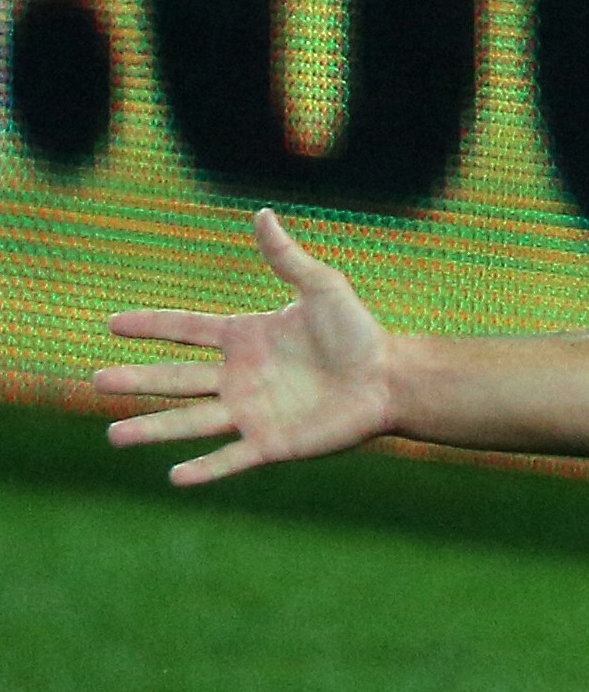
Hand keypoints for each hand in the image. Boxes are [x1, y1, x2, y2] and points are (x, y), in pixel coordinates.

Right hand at [97, 210, 399, 485]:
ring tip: (113, 436)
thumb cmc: (359, 332)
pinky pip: (231, 458)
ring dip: (153, 429)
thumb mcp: (322, 287)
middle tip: (95, 382)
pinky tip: (175, 477)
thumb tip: (262, 213)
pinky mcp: (273, 442)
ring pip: (191, 421)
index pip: (185, 329)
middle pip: (176, 378)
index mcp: (244, 337)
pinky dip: (205, 469)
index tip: (110, 323)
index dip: (150, 325)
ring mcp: (252, 411)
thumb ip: (287, 257)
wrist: (390, 378)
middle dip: (136, 381)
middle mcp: (240, 376)